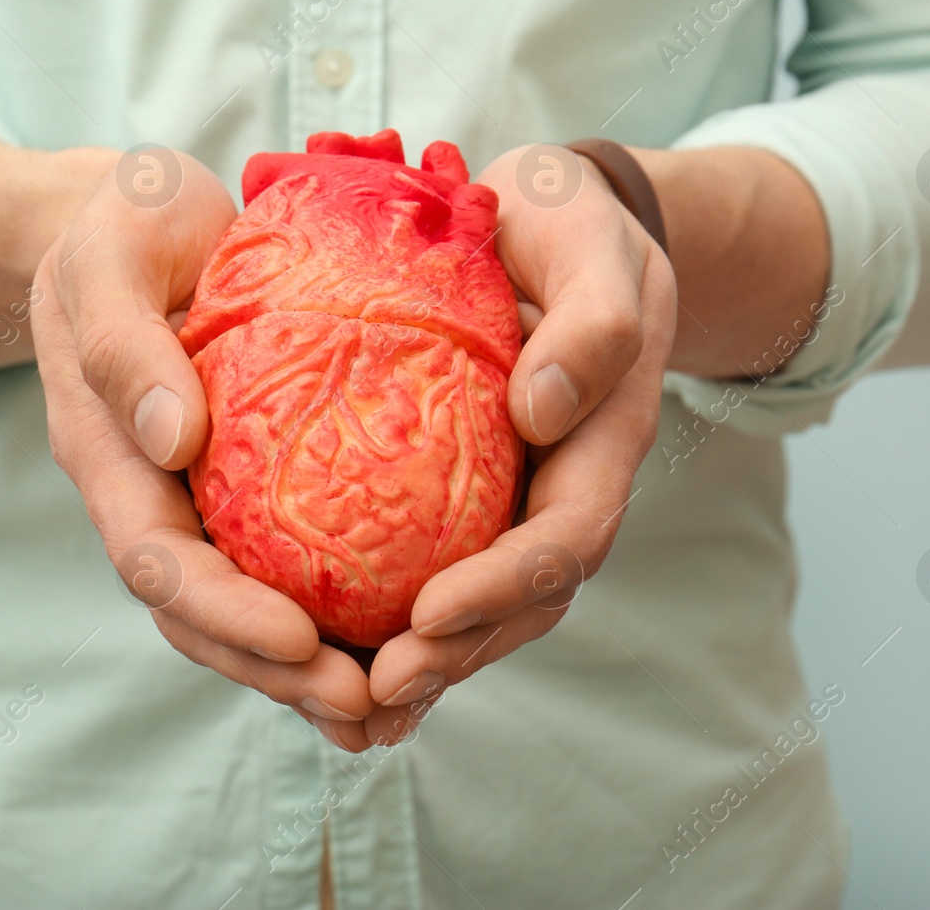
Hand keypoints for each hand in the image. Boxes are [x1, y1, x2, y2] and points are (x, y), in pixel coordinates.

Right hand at [30, 148, 380, 748]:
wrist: (134, 220)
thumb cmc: (122, 226)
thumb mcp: (109, 254)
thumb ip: (124, 341)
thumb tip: (175, 439)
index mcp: (108, 454)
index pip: (157, 559)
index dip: (223, 613)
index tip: (300, 639)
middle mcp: (150, 495)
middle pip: (202, 615)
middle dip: (278, 671)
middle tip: (367, 704)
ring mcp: (196, 499)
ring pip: (245, 607)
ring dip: (309, 668)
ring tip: (393, 706)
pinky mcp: (245, 486)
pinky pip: (285, 561)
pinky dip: (335, 611)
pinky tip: (406, 637)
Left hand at [356, 144, 678, 745]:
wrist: (555, 226)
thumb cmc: (574, 228)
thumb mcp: (595, 247)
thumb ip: (594, 323)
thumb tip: (538, 413)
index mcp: (602, 444)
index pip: (564, 540)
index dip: (503, 587)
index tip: (429, 614)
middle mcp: (563, 489)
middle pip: (522, 601)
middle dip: (454, 654)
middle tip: (372, 689)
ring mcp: (518, 500)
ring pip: (481, 604)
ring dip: (422, 661)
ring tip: (345, 703)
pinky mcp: (469, 495)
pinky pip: (436, 565)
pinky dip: (394, 621)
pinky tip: (327, 654)